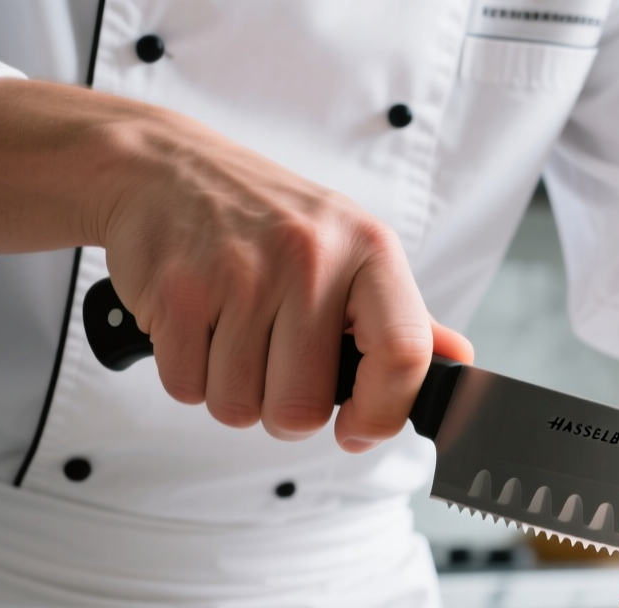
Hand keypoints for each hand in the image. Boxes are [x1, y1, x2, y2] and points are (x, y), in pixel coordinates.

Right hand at [0, 79, 471, 450]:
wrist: (162, 166)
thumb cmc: (266, 219)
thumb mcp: (351, 249)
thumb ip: (404, 316)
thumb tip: (456, 362)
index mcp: (368, 250)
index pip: (403, 355)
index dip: (383, 414)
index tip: (359, 430)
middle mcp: (310, 257)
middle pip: (304, 407)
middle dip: (286, 411)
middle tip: (276, 370)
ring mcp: (240, 273)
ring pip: (240, 407)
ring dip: (233, 392)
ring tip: (233, 337)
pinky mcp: (177, 292)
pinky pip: (188, 388)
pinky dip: (190, 376)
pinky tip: (198, 328)